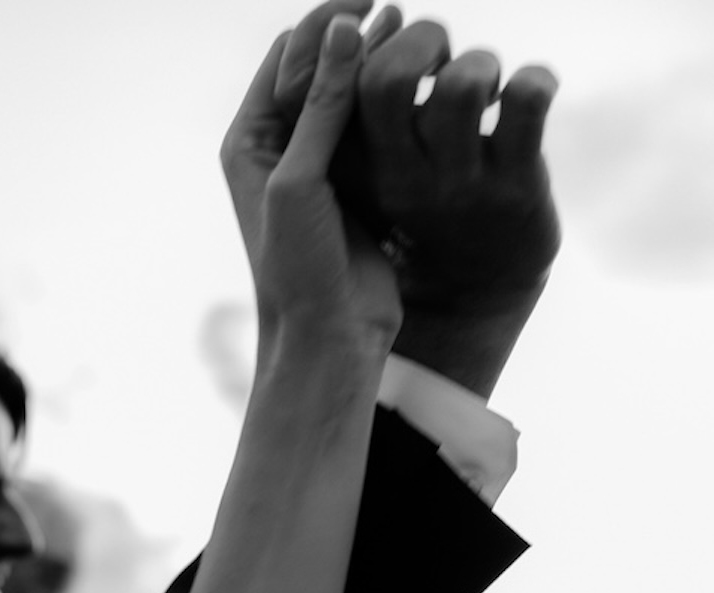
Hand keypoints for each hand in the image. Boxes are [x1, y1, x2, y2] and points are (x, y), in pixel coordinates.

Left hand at [222, 8, 400, 355]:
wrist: (328, 334)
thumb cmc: (298, 265)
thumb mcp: (303, 179)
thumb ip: (321, 106)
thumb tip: (342, 28)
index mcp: (249, 140)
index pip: (286, 57)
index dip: (326, 25)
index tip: (372, 4)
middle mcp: (277, 146)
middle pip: (317, 68)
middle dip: (355, 37)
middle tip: (402, 15)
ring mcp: (317, 162)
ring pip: (349, 93)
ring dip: (380, 65)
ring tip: (421, 38)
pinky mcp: (354, 182)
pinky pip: (375, 125)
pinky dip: (396, 100)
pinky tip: (430, 87)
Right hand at [354, 21, 559, 312]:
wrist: (469, 292)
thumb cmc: (411, 212)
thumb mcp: (363, 172)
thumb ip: (351, 114)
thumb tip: (358, 30)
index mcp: (350, 170)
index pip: (327, 85)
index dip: (349, 41)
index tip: (381, 36)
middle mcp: (397, 178)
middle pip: (387, 79)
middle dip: (421, 40)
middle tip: (438, 57)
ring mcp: (458, 184)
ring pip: (463, 85)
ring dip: (479, 62)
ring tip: (484, 85)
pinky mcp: (517, 188)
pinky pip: (529, 100)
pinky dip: (535, 80)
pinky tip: (526, 95)